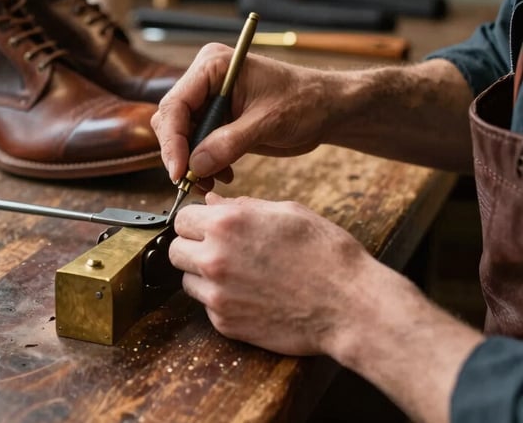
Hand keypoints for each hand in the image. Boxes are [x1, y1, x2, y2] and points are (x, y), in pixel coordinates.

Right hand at [151, 43, 332, 189]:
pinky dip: (204, 165)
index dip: (173, 140)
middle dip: (180, 154)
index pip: (175, 105)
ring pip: (181, 137)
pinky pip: (197, 146)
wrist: (327, 108)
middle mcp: (205, 81)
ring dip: (192, 164)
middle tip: (193, 182)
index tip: (180, 171)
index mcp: (213, 67)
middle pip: (172, 121)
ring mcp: (210, 101)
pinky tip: (224, 175)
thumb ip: (229, 143)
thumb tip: (195, 166)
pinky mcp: (217, 120)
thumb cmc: (305, 101)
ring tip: (212, 182)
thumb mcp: (268, 122)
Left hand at [168, 192, 377, 355]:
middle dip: (192, 248)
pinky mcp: (225, 323)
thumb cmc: (325, 254)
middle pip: (175, 250)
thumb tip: (212, 202)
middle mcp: (214, 258)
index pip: (182, 218)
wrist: (349, 305)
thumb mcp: (287, 213)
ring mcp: (217, 294)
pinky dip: (222, 301)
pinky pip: (207, 306)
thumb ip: (242, 207)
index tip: (208, 227)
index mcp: (227, 224)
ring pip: (187, 280)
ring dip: (203, 276)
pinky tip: (251, 295)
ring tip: (239, 274)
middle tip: (219, 250)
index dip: (195, 222)